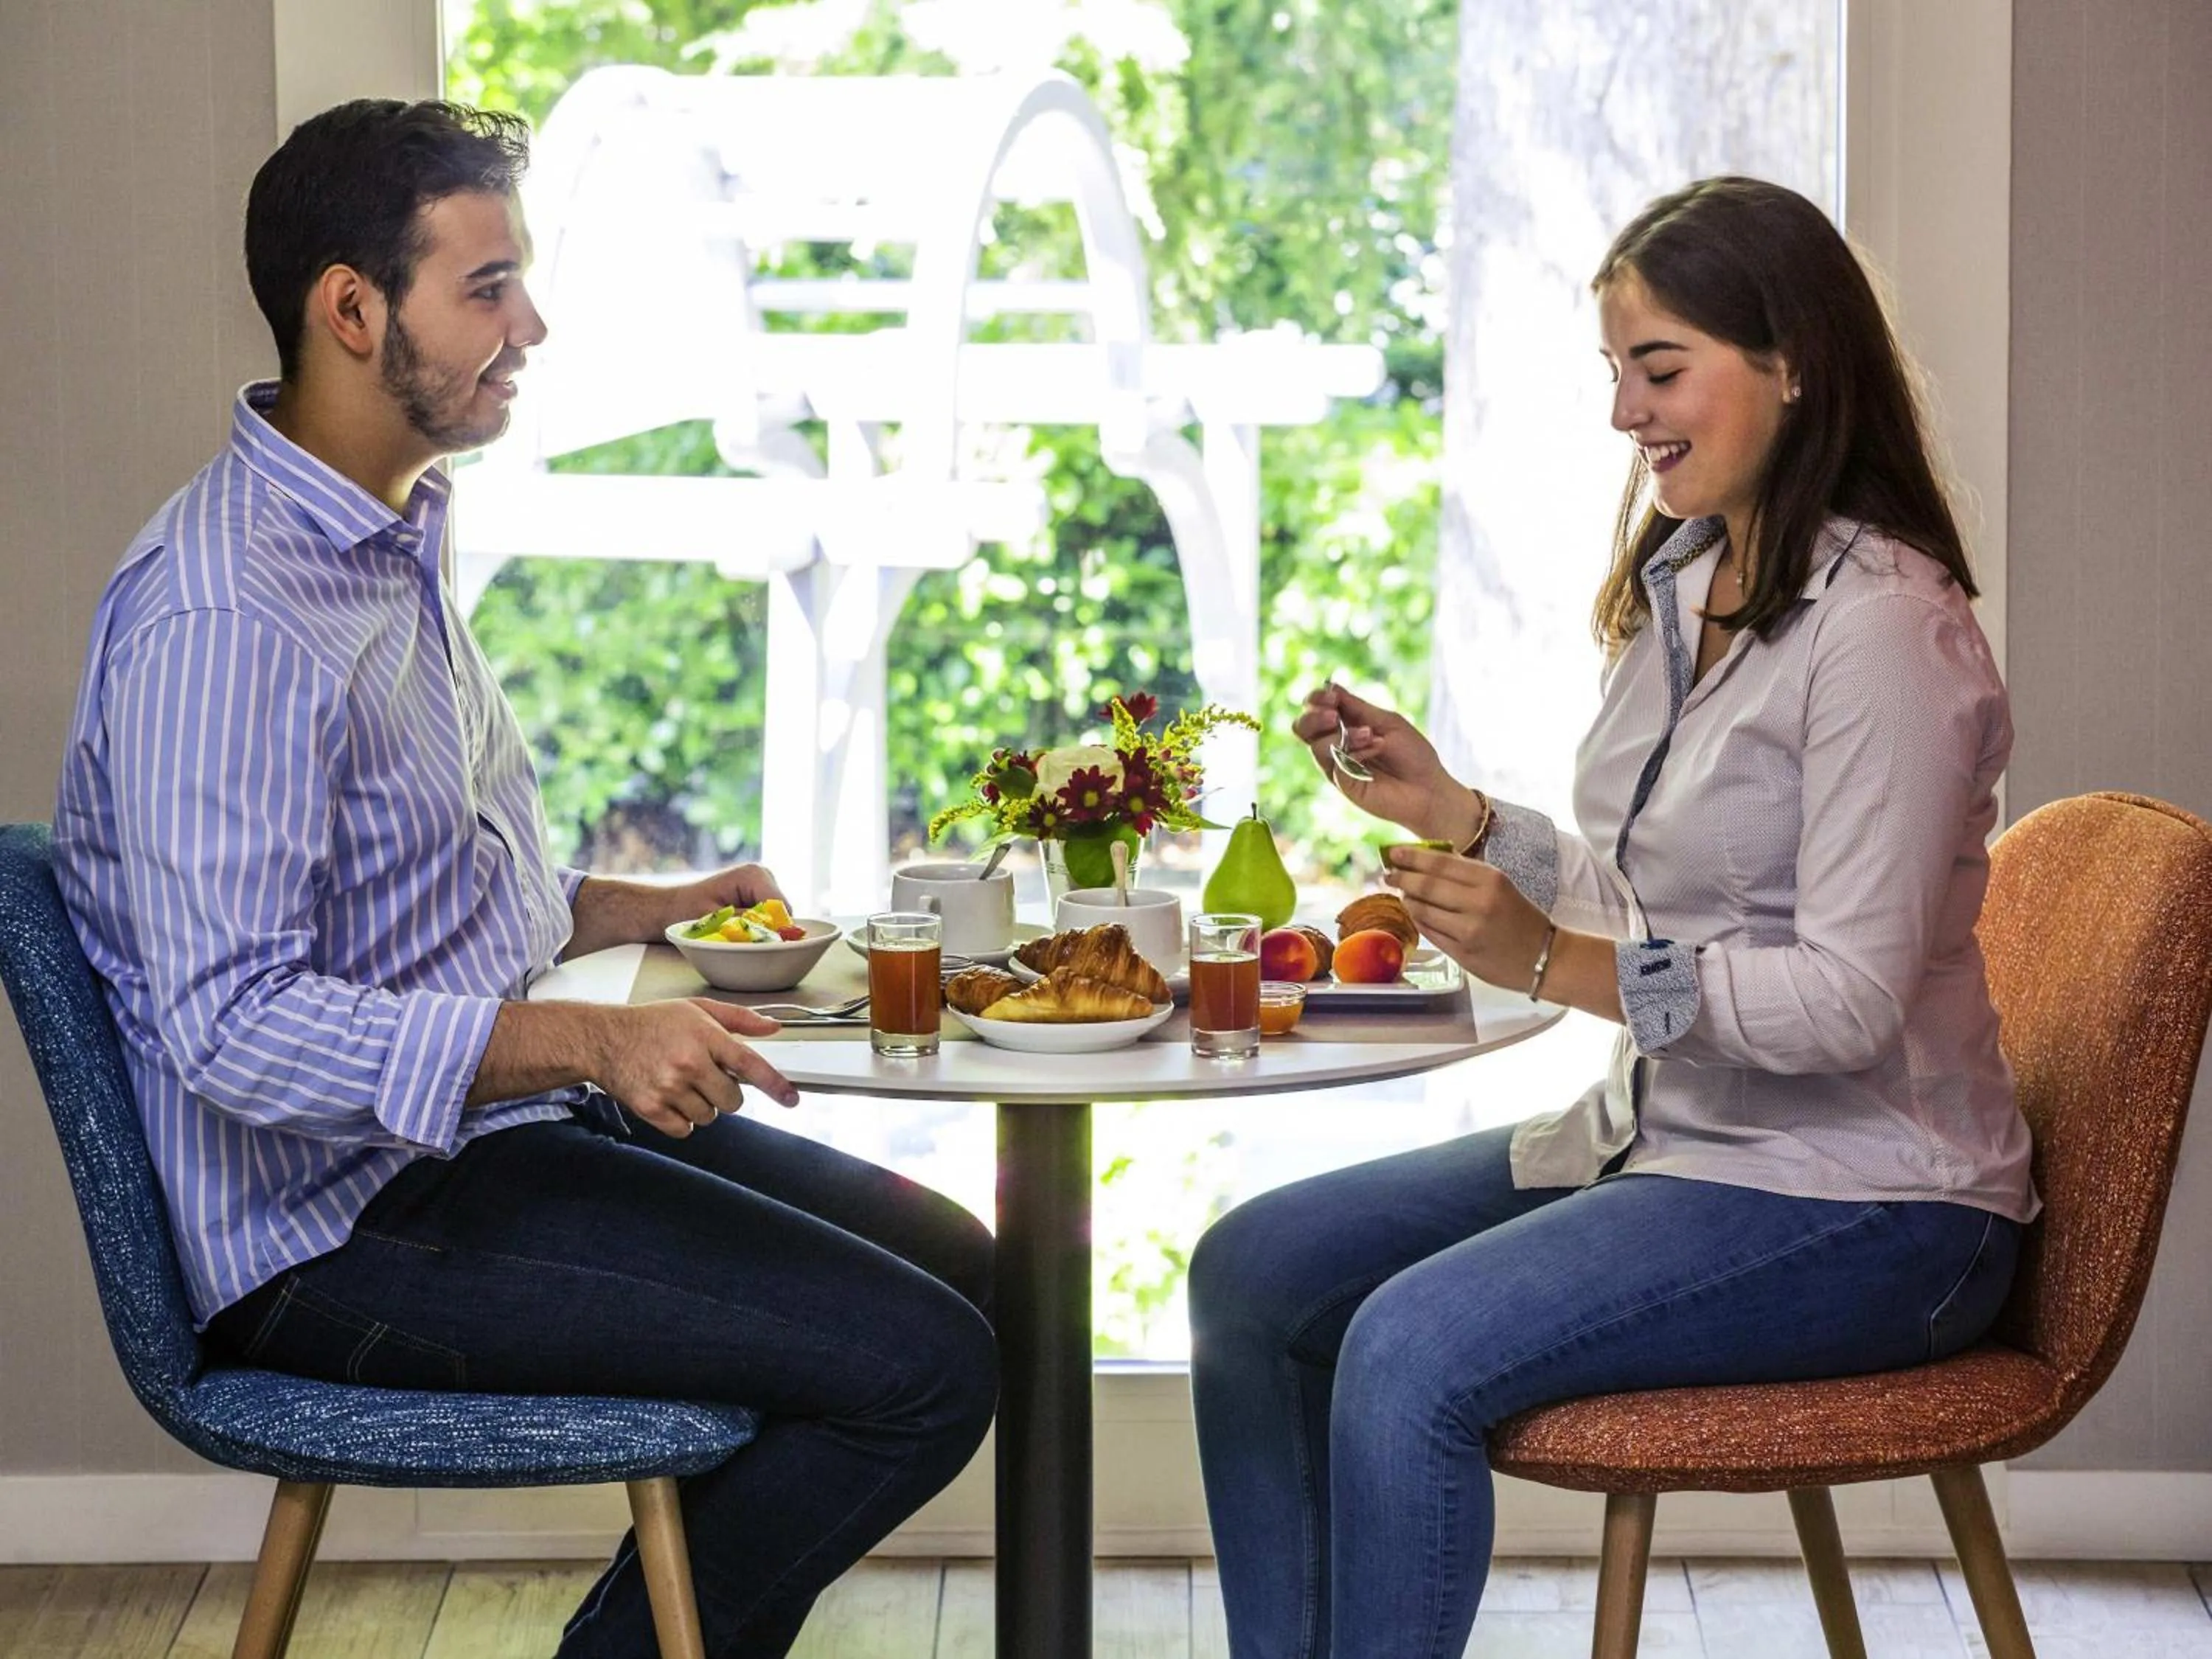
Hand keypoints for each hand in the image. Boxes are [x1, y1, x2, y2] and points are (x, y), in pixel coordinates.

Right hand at [586, 999, 798, 1136]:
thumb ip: (738, 1019)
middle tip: (705, 1076)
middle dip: (726, 1093)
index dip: (774, 1084)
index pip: (749, 1064)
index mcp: (704, 1035)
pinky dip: (682, 1120)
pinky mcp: (651, 1108)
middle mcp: (688, 1062)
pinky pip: (685, 1130)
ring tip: (681, 1083)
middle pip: (732, 1101)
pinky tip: (669, 1098)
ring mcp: (669, 1088)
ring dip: (702, 1106)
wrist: (603, 1039)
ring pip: (709, 1117)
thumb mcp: (697, 1009)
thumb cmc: (652, 1023)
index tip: (791, 1099)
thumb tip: (773, 1028)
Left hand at [665, 862, 787, 934]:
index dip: (774, 932)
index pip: (781, 909)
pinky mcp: (759, 897)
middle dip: (767, 933)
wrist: (668, 907)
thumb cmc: (683, 910)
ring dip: (760, 933)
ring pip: (777, 919)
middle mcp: (763, 875)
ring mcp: (763, 885)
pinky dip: (756, 930)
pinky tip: (735, 932)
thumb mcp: (714, 919)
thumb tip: (769, 935)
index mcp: (754, 875)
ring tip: (732, 936)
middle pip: (782, 914)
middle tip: (738, 943)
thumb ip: (743, 924)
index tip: (753, 947)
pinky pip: (769, 920)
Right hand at [1291, 684, 1478, 842]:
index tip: (1331, 694)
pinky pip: (1335, 762)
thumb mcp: (1386, 722)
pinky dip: (1355, 750)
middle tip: (1334, 715)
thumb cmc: (1412, 754)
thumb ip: (1357, 708)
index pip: (1315, 710)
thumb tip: (1331, 686)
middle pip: (1301, 728)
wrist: (1429, 788)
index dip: (1316, 699)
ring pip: (1315, 745)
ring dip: (1344, 734)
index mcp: (1345, 727)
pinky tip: (1376, 748)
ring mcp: (1337, 766)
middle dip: (1314, 716)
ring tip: (1370, 735)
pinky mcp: (1343, 784)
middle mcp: (1336, 746)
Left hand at [1382, 846, 1551, 991]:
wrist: (1545, 957)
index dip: (1412, 857)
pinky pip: (1430, 933)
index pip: (1441, 863)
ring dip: (1408, 901)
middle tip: (1388, 874)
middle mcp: (1478, 903)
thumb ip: (1466, 874)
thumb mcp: (1499, 886)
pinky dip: (1419, 921)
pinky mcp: (1462, 954)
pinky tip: (1416, 914)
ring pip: (1423, 910)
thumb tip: (1426, 859)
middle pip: (1426, 885)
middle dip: (1402, 878)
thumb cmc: (1519, 917)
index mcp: (1490, 880)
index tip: (1393, 852)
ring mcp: (1468, 930)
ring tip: (1403, 894)